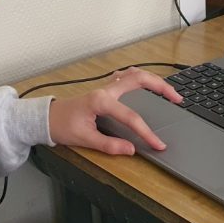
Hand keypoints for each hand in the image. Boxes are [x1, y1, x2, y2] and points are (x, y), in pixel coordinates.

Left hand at [48, 67, 182, 154]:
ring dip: (153, 79)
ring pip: (134, 74)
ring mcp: (106, 87)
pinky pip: (126, 77)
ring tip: (169, 90)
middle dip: (161, 87)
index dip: (147, 132)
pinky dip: (141, 78)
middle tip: (178, 98)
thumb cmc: (62, 126)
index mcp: (101, 101)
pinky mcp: (105, 89)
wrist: (45, 118)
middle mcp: (106, 90)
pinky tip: (148, 85)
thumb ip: (109, 145)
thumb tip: (131, 149)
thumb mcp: (85, 140)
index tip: (159, 144)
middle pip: (139, 79)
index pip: (132, 117)